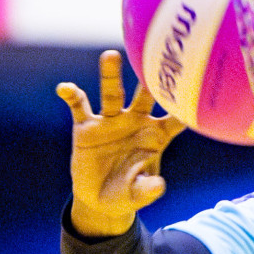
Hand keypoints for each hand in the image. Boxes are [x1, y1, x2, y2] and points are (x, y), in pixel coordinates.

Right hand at [57, 50, 186, 236]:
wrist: (100, 199)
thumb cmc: (127, 193)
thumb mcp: (138, 195)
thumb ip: (148, 189)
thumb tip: (159, 186)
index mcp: (155, 137)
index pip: (174, 120)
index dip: (182, 110)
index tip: (190, 97)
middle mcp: (134, 122)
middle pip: (143, 98)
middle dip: (147, 82)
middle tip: (152, 62)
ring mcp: (110, 121)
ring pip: (111, 94)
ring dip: (111, 75)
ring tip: (111, 55)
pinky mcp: (86, 126)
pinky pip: (79, 106)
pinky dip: (72, 95)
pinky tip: (64, 88)